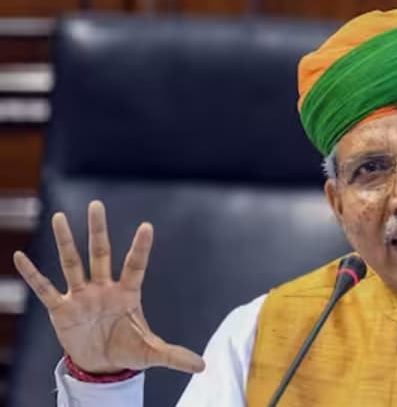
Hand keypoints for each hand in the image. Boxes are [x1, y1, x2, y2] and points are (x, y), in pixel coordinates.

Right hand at [13, 200, 204, 374]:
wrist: (102, 365)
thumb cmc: (129, 351)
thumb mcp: (151, 354)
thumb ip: (174, 356)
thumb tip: (202, 366)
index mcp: (128, 294)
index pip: (135, 266)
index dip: (140, 248)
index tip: (147, 226)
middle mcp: (104, 289)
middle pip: (100, 253)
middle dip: (98, 231)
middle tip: (96, 204)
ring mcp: (82, 296)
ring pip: (72, 263)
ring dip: (66, 242)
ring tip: (59, 217)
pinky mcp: (62, 310)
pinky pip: (45, 289)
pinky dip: (33, 274)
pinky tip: (21, 256)